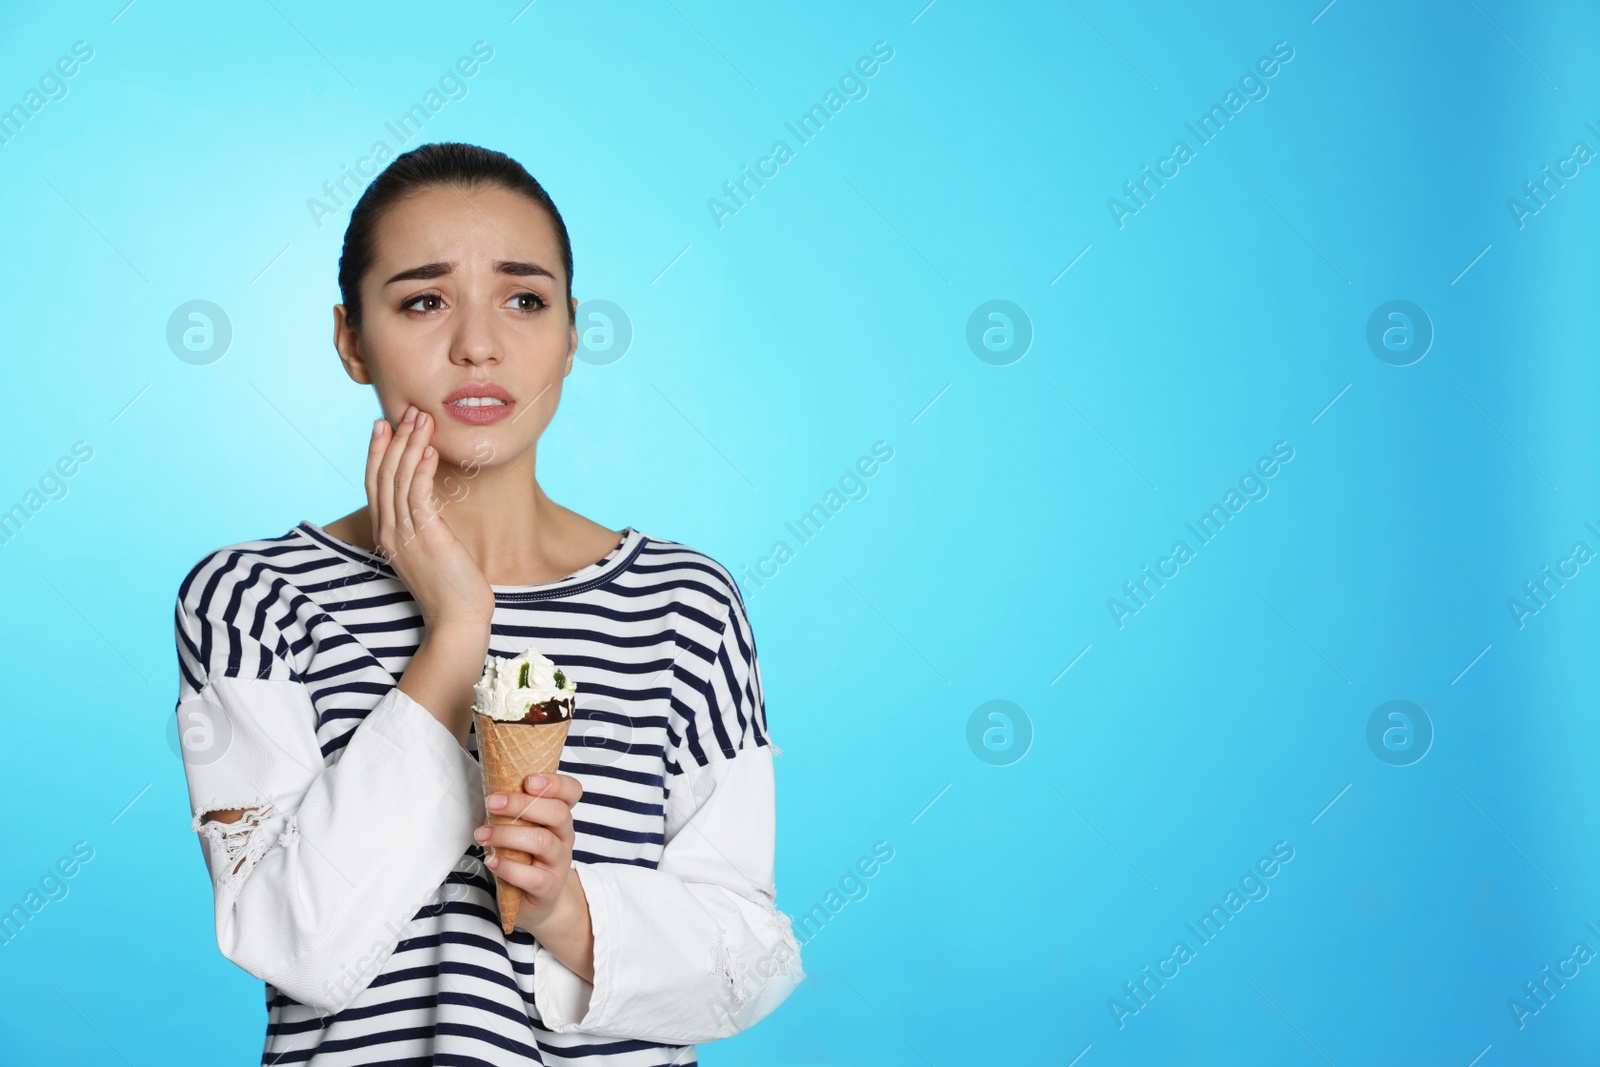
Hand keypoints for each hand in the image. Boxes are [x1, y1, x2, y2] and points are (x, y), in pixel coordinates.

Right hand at [366, 404, 494, 627]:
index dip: (377, 452)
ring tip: (422, 419)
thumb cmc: (450, 588)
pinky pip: (418, 495)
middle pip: (383, 475)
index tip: (384, 425)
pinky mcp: (425, 538)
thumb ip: (424, 527)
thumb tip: (431, 505)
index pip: (375, 484)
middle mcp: (389, 532)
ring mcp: (405, 535)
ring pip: (399, 480)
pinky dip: (421, 469)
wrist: (457, 620)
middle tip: (406, 411)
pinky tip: (430, 450)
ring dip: (410, 446)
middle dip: (394, 439)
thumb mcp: (430, 551)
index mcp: (387, 534)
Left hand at [475, 772, 583, 931]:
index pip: (572, 792)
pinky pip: (532, 876)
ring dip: (507, 835)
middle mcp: (565, 837)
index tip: (529, 780)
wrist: (538, 901)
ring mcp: (559, 863)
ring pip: (542, 841)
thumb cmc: (525, 858)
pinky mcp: (549, 887)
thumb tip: (490, 790)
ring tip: (483, 835)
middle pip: (557, 813)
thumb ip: (515, 811)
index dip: (555, 783)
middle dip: (521, 804)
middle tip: (492, 803)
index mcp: (560, 817)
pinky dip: (508, 867)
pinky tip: (492, 861)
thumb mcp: (524, 830)